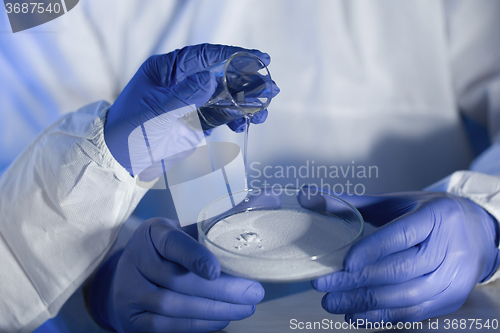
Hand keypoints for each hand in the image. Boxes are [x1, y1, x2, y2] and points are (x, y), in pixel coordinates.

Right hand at [89, 218, 263, 332]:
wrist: (131, 274)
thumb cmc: (173, 247)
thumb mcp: (190, 226)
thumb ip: (227, 213)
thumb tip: (272, 197)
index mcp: (153, 232)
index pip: (172, 244)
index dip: (193, 257)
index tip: (215, 270)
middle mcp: (136, 260)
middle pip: (177, 281)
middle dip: (220, 291)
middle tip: (253, 293)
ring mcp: (130, 292)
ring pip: (173, 307)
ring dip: (214, 310)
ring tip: (246, 308)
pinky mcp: (132, 319)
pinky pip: (168, 327)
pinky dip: (199, 325)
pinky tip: (222, 318)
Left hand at [104, 44, 273, 174]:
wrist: (120, 161)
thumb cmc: (128, 132)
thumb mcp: (154, 113)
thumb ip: (183, 96)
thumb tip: (210, 78)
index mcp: (167, 70)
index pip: (205, 56)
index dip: (233, 55)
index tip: (258, 59)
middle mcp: (181, 82)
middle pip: (221, 75)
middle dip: (247, 82)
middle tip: (269, 89)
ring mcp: (190, 102)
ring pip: (225, 96)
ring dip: (245, 102)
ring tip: (262, 111)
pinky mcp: (195, 121)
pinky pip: (220, 115)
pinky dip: (235, 118)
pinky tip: (245, 123)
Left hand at [305, 191, 499, 322]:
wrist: (476, 232)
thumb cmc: (426, 214)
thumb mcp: (395, 202)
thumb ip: (351, 203)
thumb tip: (306, 196)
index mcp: (436, 216)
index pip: (402, 235)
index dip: (372, 250)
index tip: (343, 263)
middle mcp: (451, 247)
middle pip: (401, 269)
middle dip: (358, 281)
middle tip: (324, 285)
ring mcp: (455, 277)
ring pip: (406, 297)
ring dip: (365, 303)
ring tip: (332, 303)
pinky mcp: (452, 299)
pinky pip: (414, 313)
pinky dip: (382, 317)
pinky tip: (355, 316)